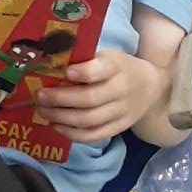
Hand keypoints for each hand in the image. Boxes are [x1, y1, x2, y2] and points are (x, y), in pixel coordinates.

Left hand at [33, 49, 167, 143]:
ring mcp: (121, 112)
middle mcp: (121, 90)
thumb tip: (48, 64)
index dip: (83, 72)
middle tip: (40, 96)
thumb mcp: (106, 56)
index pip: (102, 70)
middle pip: (90, 99)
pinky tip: (56, 126)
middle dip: (60, 99)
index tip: (66, 71)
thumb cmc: (117, 68)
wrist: (151, 87)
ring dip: (61, 118)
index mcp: (116, 66)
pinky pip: (94, 135)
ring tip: (43, 111)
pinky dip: (72, 134)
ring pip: (89, 120)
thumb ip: (83, 60)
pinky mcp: (118, 128)